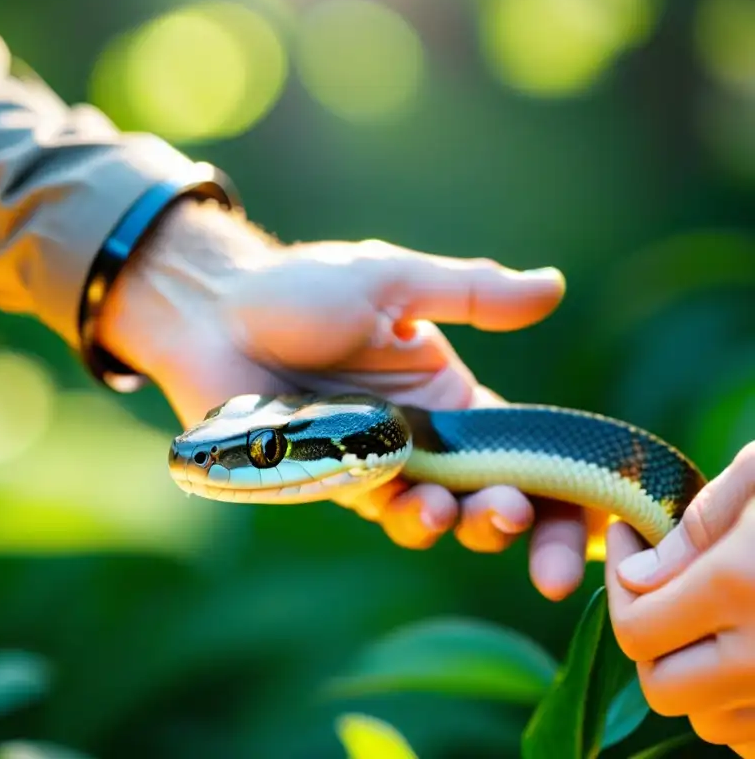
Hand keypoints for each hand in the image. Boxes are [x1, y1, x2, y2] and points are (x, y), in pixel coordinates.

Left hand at [98, 199, 580, 599]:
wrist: (217, 311)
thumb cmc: (302, 289)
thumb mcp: (394, 282)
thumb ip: (470, 294)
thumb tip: (554, 288)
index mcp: (452, 397)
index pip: (529, 451)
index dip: (570, 488)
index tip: (605, 520)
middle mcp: (424, 440)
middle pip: (495, 498)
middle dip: (527, 528)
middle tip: (536, 541)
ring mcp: (379, 465)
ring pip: (440, 517)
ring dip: (466, 525)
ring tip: (472, 514)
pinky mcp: (331, 480)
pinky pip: (378, 510)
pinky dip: (405, 514)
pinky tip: (411, 501)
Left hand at [606, 442, 754, 756]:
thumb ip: (701, 526)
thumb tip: (641, 577)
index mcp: (741, 586)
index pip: (634, 628)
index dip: (617, 582)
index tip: (629, 537)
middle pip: (661, 688)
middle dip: (650, 640)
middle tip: (661, 588)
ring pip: (709, 722)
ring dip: (698, 678)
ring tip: (713, 618)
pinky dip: (746, 709)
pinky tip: (754, 652)